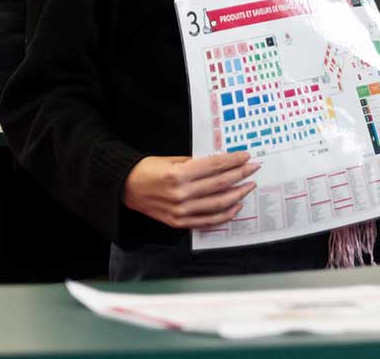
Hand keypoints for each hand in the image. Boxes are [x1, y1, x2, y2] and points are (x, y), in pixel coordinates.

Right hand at [123, 153, 258, 229]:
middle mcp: (181, 194)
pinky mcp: (179, 222)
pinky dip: (225, 215)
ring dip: (237, 194)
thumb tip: (221, 164)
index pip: (214, 166)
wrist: (125, 188)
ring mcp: (181, 211)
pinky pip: (208, 221)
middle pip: (220, 184)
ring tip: (249, 186)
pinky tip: (235, 206)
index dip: (233, 161)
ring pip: (218, 204)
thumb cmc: (147, 170)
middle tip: (253, 168)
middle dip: (241, 175)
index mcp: (178, 174)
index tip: (246, 156)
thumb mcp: (171, 160)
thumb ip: (195, 163)